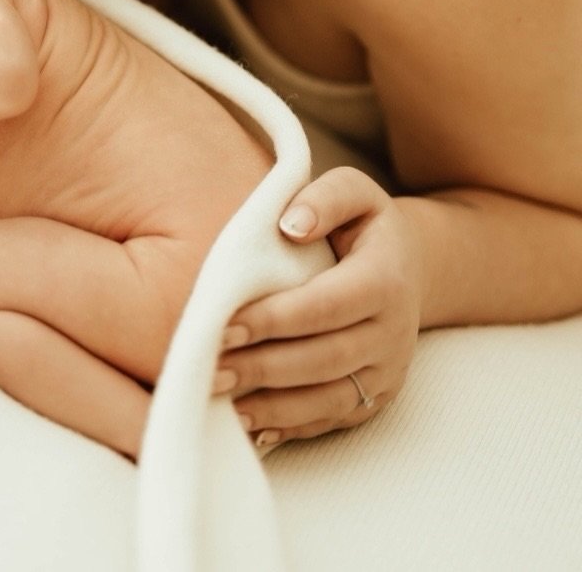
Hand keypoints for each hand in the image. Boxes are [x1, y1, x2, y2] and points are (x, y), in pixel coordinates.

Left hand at [212, 167, 421, 447]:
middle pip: (324, 359)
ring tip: (218, 399)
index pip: (326, 306)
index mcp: (385, 279)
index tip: (223, 326)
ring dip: (271, 405)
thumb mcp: (354, 191)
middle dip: (262, 368)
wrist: (411, 267)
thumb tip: (290, 224)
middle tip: (208, 370)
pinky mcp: (375, 399)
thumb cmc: (364, 224)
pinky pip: (332, 420)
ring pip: (328, 399)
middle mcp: (392, 333)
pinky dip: (289, 426)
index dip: (274, 319)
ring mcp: (387, 372)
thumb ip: (324, 198)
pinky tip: (248, 425)